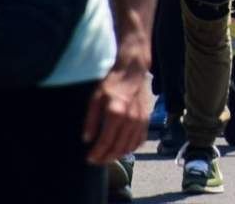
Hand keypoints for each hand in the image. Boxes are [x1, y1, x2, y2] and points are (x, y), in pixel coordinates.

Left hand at [82, 49, 149, 164]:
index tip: (89, 159)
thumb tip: (87, 139)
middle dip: (106, 158)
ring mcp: (140, 121)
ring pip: (129, 147)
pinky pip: (140, 141)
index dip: (97, 153)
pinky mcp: (147, 121)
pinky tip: (122, 150)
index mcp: (115, 113)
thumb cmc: (111, 84)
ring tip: (108, 157)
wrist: (132, 72)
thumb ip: (91, 120)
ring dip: (118, 155)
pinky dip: (131, 149)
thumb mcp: (95, 98)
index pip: (105, 141)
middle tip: (97, 161)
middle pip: (118, 148)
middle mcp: (130, 120)